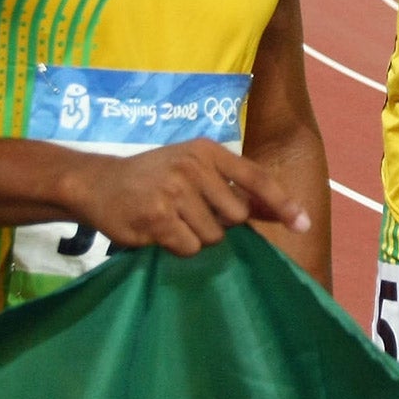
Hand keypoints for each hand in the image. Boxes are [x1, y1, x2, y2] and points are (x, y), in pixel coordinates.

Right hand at [62, 139, 310, 256]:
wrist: (96, 182)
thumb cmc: (152, 178)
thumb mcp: (193, 169)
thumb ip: (234, 189)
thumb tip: (281, 212)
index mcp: (207, 151)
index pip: (255, 178)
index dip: (281, 203)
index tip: (303, 223)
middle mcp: (193, 166)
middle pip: (236, 217)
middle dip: (220, 225)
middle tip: (190, 215)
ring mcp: (174, 190)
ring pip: (213, 237)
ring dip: (196, 238)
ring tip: (172, 221)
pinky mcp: (157, 216)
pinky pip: (189, 248)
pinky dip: (179, 247)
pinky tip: (159, 232)